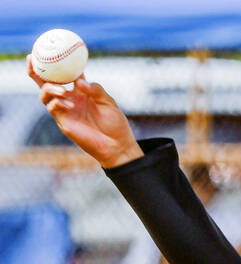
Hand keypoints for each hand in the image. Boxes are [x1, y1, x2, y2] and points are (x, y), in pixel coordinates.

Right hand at [27, 55, 142, 168]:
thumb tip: (79, 80)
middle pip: (46, 82)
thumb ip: (95, 89)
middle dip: (36, 71)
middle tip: (32, 60)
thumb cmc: (114, 123)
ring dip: (50, 88)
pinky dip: (57, 103)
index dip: (55, 64)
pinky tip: (69, 104)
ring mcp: (64, 110)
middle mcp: (69, 98)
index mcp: (80, 91)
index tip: (51, 50)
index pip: (64, 74)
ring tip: (62, 90)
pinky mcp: (64, 122)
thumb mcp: (108, 102)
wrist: (116, 144)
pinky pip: (52, 108)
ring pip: (45, 94)